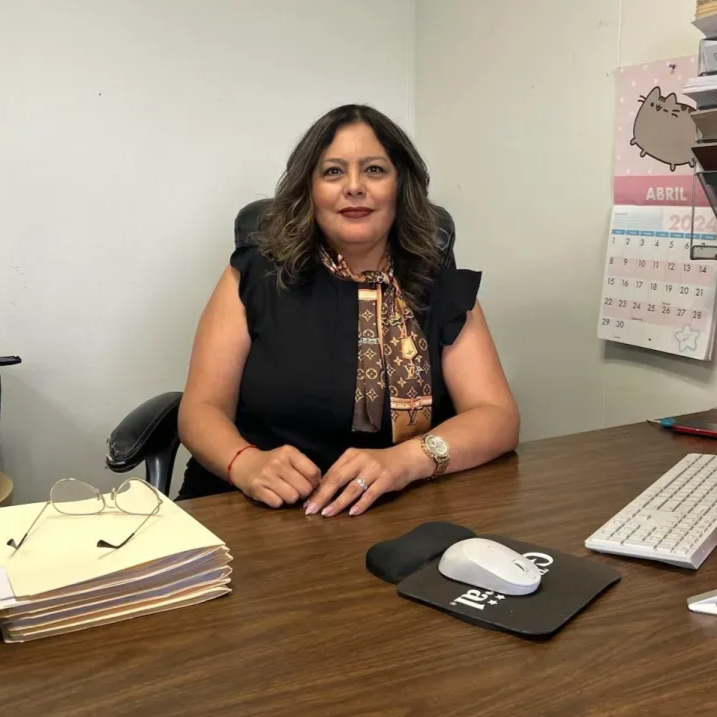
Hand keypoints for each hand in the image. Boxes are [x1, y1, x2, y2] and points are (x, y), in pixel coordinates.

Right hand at [230, 446, 320, 508]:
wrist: (243, 464)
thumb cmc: (272, 462)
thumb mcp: (288, 457)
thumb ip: (304, 467)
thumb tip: (320, 486)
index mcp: (289, 452)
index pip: (313, 472)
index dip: (315, 482)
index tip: (309, 483)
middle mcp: (278, 462)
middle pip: (305, 488)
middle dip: (304, 493)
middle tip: (296, 489)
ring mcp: (266, 476)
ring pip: (293, 498)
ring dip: (291, 499)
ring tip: (285, 492)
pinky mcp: (257, 489)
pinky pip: (278, 503)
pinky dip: (278, 502)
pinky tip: (273, 494)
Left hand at [305, 444, 425, 517]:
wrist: (406, 458)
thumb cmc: (380, 463)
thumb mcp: (360, 462)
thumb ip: (344, 472)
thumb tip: (321, 490)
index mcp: (351, 455)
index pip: (330, 473)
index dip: (317, 488)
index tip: (307, 502)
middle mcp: (361, 460)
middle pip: (337, 479)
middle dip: (322, 496)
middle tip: (310, 510)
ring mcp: (374, 470)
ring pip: (352, 488)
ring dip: (338, 502)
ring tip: (326, 514)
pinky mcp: (386, 479)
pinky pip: (370, 494)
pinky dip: (360, 504)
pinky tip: (352, 513)